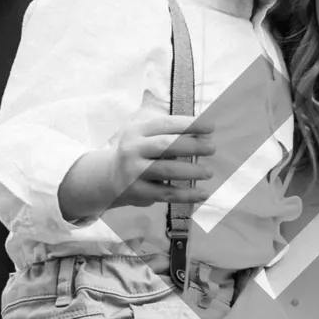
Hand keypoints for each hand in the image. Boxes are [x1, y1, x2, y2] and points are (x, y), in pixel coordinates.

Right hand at [58, 114, 213, 221]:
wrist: (107, 177)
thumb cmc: (136, 152)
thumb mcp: (143, 135)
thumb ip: (168, 131)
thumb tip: (203, 131)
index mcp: (137, 131)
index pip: (166, 124)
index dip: (189, 124)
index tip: (210, 127)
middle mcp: (133, 149)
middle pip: (166, 146)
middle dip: (192, 146)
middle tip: (212, 148)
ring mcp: (134, 171)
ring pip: (167, 171)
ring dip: (192, 171)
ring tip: (209, 172)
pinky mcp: (138, 192)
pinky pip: (167, 194)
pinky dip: (187, 195)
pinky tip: (203, 193)